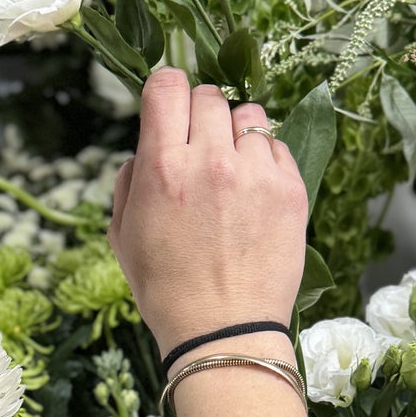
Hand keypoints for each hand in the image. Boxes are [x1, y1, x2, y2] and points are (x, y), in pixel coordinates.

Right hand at [109, 69, 307, 355]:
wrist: (223, 330)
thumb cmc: (166, 289)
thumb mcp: (123, 235)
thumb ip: (130, 181)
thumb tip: (147, 149)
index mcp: (162, 168)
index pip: (167, 86)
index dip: (166, 89)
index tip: (168, 104)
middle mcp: (211, 160)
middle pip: (209, 95)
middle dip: (199, 115)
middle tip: (198, 147)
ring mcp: (255, 173)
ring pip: (248, 114)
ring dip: (235, 132)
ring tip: (230, 169)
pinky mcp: (291, 189)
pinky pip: (277, 146)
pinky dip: (263, 159)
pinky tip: (252, 192)